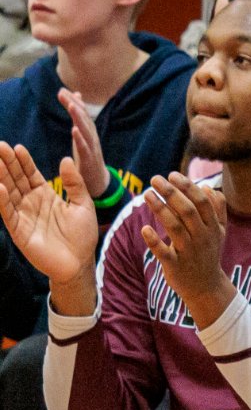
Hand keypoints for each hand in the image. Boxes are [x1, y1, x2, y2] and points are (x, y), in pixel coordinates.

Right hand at [0, 145, 98, 293]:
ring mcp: (24, 216)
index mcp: (45, 195)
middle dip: (7, 164)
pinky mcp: (19, 231)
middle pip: (16, 180)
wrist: (79, 262)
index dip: (23, 161)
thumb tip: (66, 159)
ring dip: (2, 178)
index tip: (16, 147)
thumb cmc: (82, 235)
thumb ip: (75, 183)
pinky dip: (2, 201)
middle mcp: (31, 204)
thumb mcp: (83, 204)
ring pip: (9, 193)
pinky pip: (8, 214)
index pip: (30, 174)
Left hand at [58, 88, 109, 200]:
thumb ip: (79, 118)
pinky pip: (85, 148)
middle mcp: (92, 137)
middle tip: (62, 93)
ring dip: (79, 117)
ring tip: (71, 106)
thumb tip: (75, 97)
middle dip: (74, 105)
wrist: (98, 182)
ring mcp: (92, 148)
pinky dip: (80, 138)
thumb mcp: (82, 136)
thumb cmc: (88, 158)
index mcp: (88, 132)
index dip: (72, 101)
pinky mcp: (90, 160)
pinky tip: (74, 130)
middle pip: (84, 118)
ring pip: (86, 130)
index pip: (81, 113)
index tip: (61, 90)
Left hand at [138, 174, 235, 328]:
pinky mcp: (175, 266)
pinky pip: (164, 252)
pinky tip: (144, 228)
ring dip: (160, 210)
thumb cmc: (209, 254)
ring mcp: (189, 252)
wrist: (206, 286)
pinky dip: (154, 241)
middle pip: (187, 211)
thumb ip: (217, 209)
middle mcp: (202, 237)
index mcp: (213, 226)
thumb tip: (207, 187)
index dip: (187, 186)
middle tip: (155, 179)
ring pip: (175, 227)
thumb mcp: (220, 231)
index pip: (201, 201)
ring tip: (147, 195)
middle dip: (171, 193)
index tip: (172, 174)